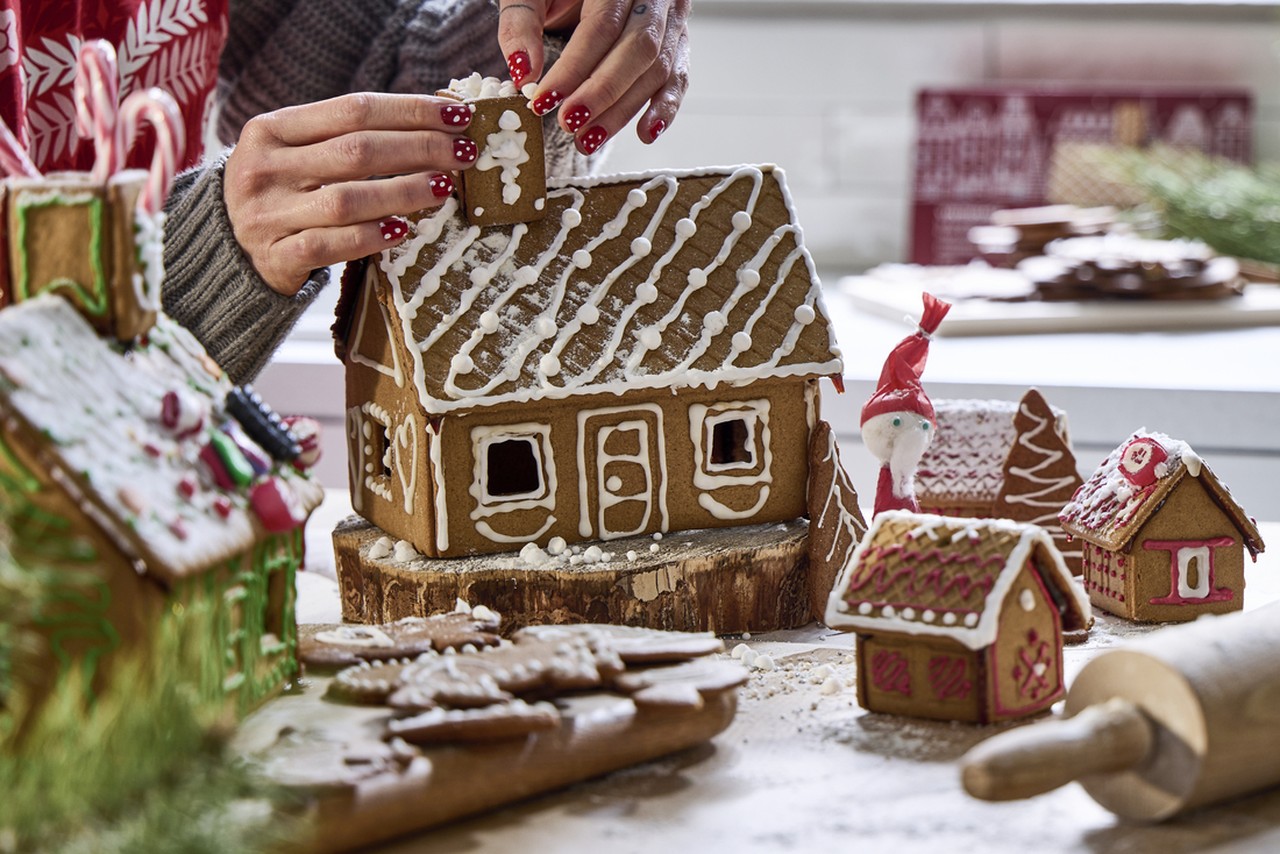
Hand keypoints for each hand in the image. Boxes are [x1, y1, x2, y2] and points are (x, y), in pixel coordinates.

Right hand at [223, 93, 477, 295]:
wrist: (226, 250)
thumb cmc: (282, 193)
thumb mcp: (296, 153)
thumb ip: (346, 137)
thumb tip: (434, 124)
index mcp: (271, 129)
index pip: (352, 109)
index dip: (410, 110)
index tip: (457, 115)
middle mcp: (264, 168)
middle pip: (356, 151)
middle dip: (419, 148)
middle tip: (463, 152)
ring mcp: (267, 215)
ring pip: (347, 200)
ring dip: (404, 192)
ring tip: (445, 186)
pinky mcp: (275, 257)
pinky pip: (329, 246)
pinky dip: (370, 237)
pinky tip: (402, 231)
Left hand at [497, 0, 690, 154]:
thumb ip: (521, 23)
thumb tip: (523, 74)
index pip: (601, 26)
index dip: (574, 68)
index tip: (545, 101)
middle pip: (638, 50)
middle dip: (602, 94)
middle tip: (570, 124)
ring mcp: (670, 18)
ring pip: (658, 69)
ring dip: (623, 110)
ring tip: (589, 138)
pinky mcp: (677, 41)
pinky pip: (678, 77)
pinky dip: (664, 108)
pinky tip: (644, 132)